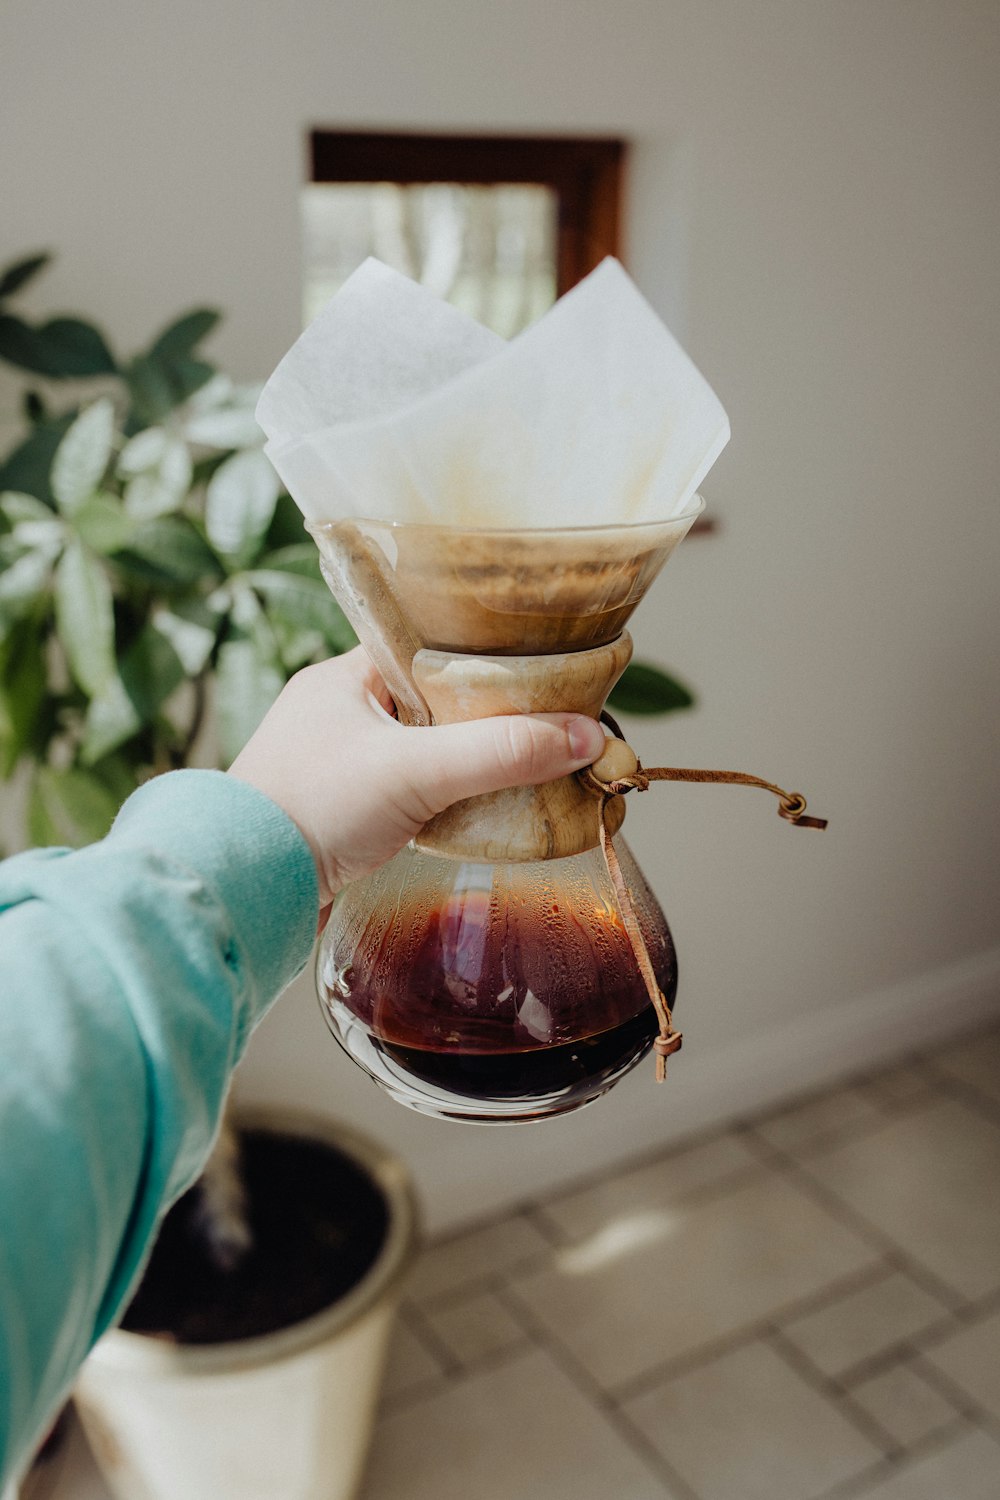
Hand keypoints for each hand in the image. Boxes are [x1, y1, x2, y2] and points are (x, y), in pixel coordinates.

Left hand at [228, 649, 605, 921]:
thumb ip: (502, 751)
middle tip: (546, 725)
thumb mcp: (417, 770)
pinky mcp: (341, 810)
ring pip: (423, 748)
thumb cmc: (310, 811)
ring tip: (524, 767)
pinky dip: (444, 797)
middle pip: (435, 700)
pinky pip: (408, 790)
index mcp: (346, 675)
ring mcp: (336, 762)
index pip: (431, 645)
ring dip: (466, 761)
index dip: (488, 656)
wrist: (242, 890)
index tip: (541, 669)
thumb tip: (586, 735)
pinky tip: (477, 810)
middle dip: (487, 716)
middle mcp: (339, 711)